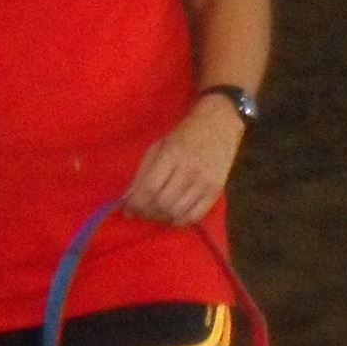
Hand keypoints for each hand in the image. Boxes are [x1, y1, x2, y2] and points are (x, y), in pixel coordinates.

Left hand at [122, 97, 245, 226]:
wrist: (219, 124)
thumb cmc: (184, 134)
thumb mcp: (158, 147)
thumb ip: (142, 174)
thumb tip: (127, 201)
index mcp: (171, 154)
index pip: (150, 188)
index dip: (136, 204)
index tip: (128, 211)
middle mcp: (189, 169)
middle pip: (163, 203)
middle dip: (147, 213)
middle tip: (140, 213)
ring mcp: (204, 182)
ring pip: (178, 213)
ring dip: (162, 218)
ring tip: (155, 213)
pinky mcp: (216, 191)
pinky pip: (195, 216)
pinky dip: (180, 221)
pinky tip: (172, 216)